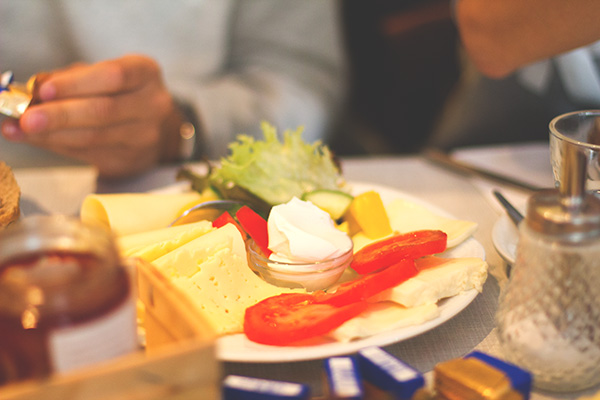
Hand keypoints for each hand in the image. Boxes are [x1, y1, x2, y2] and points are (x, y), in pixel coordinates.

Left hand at [1, 55, 182, 177]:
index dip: (76, 84)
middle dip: (60, 115)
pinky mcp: (131, 160)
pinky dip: (58, 146)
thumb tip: (32, 89)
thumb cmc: (122, 94)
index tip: (43, 90)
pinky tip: (37, 140)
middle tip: (27, 118)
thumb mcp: (102, 75)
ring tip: (21, 129)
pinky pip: (89, 154)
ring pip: (95, 137)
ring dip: (53, 134)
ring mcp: (145, 136)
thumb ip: (70, 78)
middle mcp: (152, 105)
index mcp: (146, 73)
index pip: (114, 76)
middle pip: (104, 111)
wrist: (159, 128)